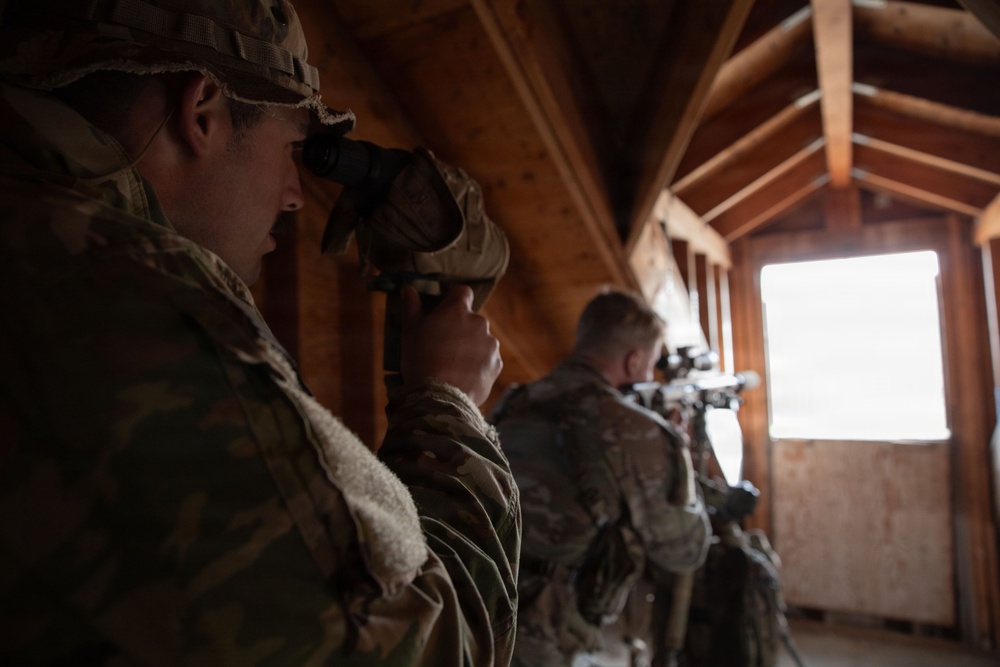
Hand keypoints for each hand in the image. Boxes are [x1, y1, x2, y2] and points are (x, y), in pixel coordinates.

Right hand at [400, 283, 502, 405]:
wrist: (439, 397)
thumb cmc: (421, 359)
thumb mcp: (410, 331)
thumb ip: (411, 306)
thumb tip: (408, 288)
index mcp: (458, 310)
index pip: (462, 291)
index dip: (453, 299)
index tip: (444, 310)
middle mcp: (479, 322)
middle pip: (471, 319)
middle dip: (460, 328)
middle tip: (443, 345)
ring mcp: (491, 344)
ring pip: (480, 340)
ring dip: (470, 347)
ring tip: (453, 364)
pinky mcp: (497, 364)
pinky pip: (488, 359)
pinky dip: (478, 364)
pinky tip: (463, 375)